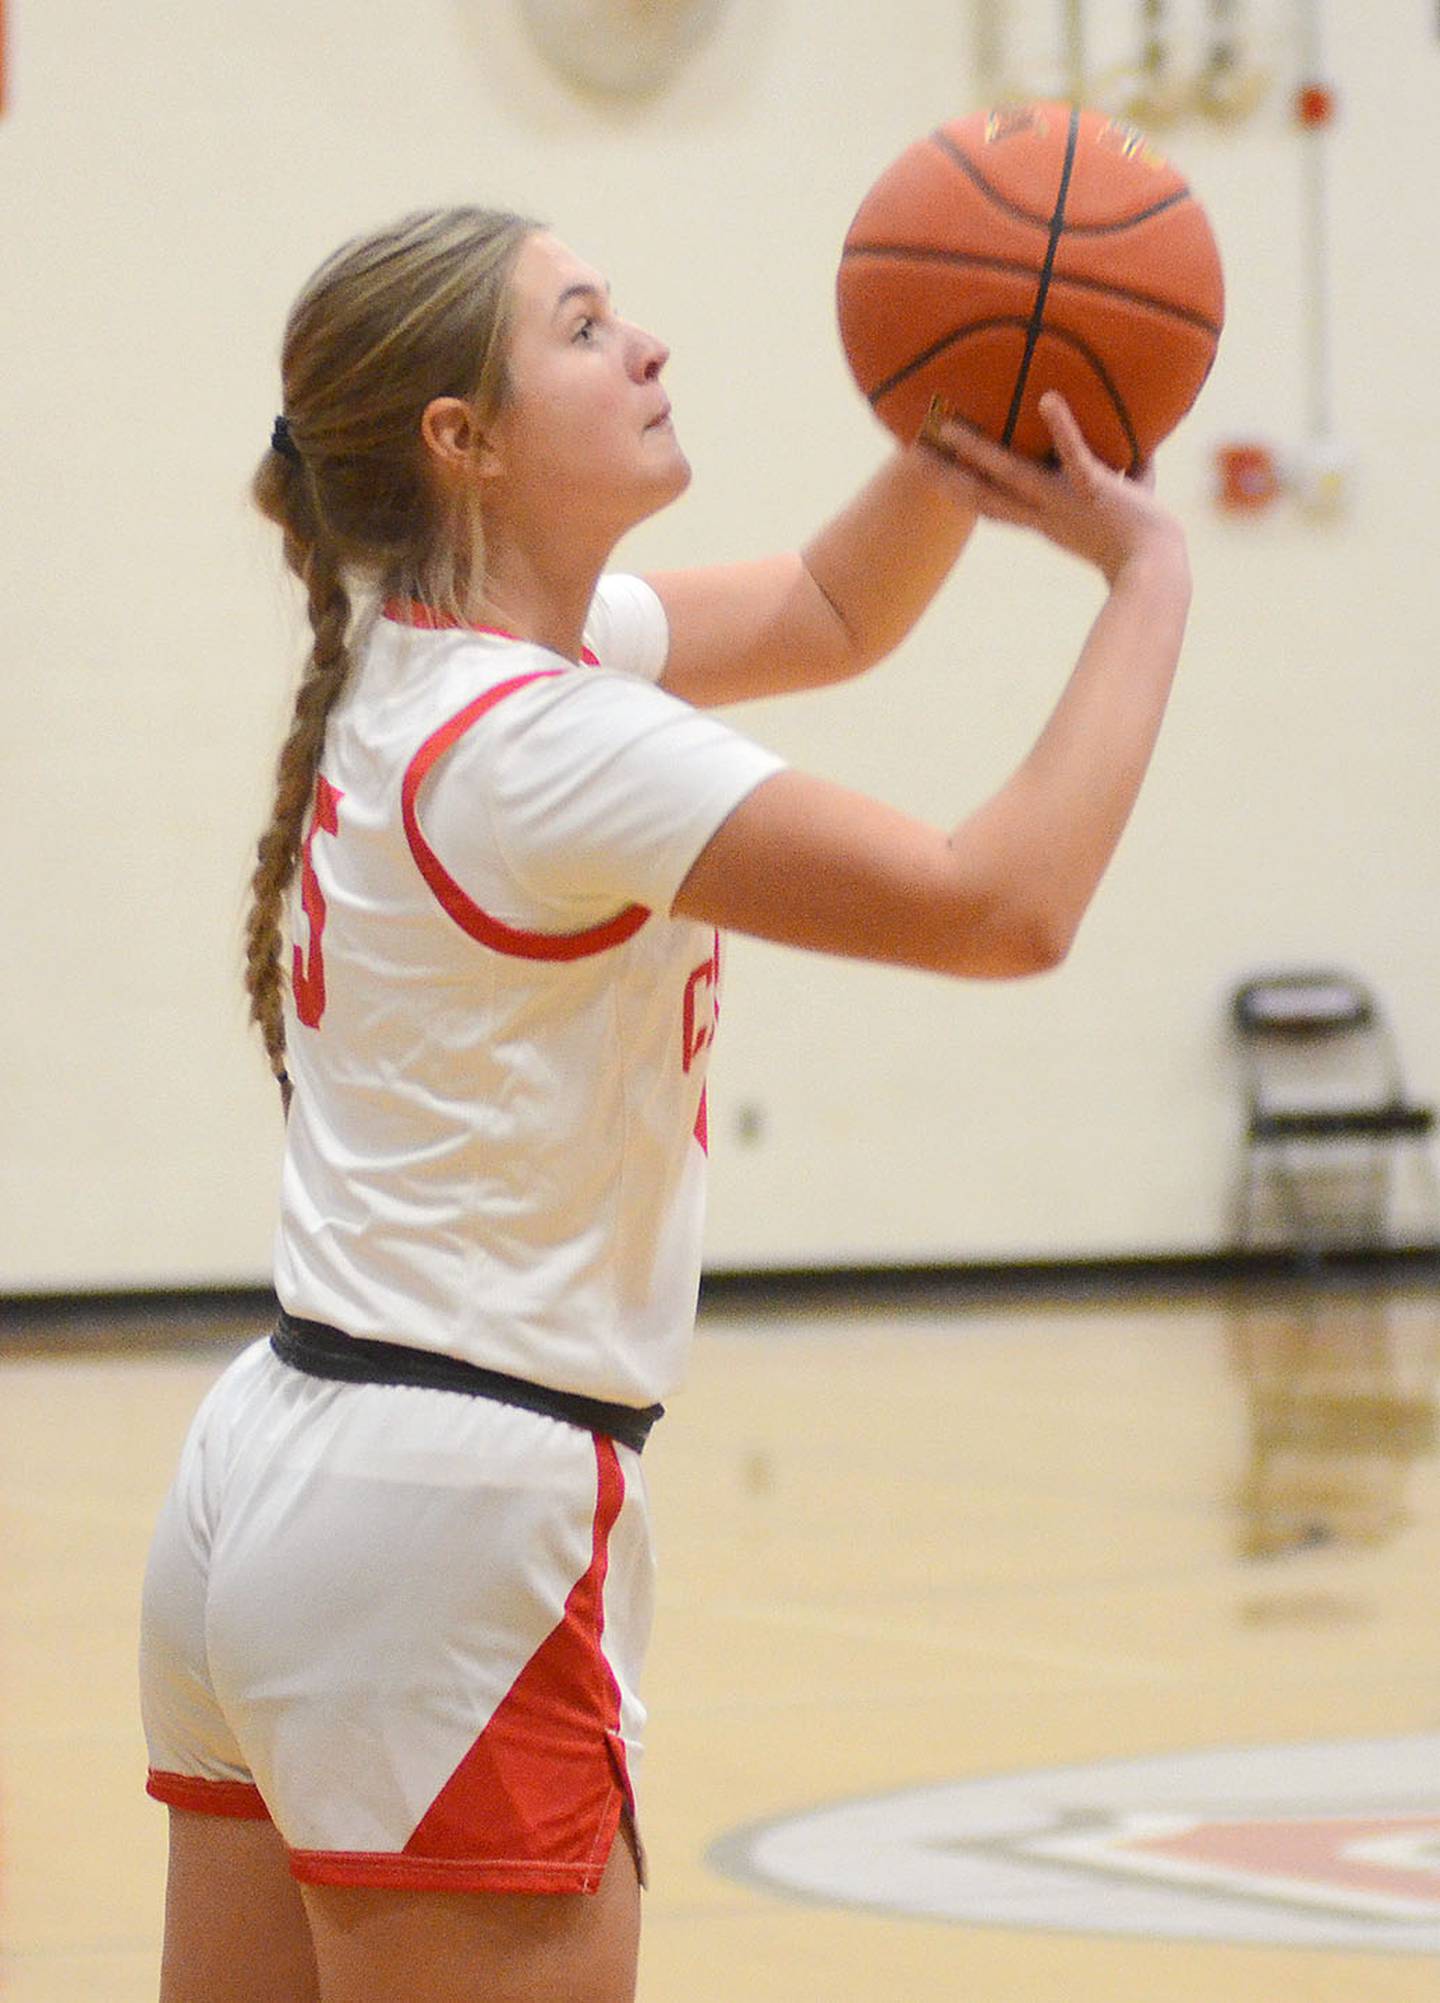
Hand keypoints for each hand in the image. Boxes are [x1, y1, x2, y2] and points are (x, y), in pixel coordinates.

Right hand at [919, 393, 1184, 584]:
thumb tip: (1139, 451)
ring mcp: (1064, 501)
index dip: (960, 488)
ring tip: (951, 425)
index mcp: (1042, 519)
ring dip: (980, 449)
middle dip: (946, 471)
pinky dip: (1063, 428)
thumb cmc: (1142, 539)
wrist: (1156, 566)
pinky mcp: (1093, 489)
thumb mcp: (1125, 502)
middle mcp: (1043, 512)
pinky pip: (1074, 456)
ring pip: (1012, 473)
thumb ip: (1126, 473)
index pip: (992, 503)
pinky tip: (1048, 400)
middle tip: (916, 450)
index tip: (934, 472)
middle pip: (983, 492)